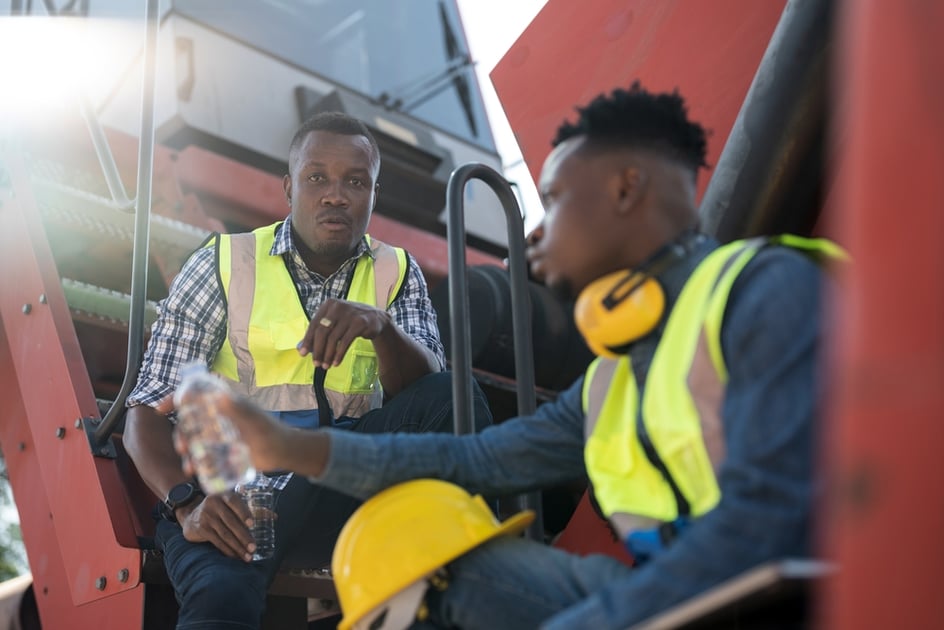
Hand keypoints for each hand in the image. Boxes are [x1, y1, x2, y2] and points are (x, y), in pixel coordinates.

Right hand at [170, 393, 295, 474]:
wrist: (281, 452)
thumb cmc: (268, 430)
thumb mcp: (252, 419)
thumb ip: (238, 409)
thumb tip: (220, 397)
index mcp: (221, 405)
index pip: (194, 398)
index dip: (175, 400)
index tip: (161, 409)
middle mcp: (216, 419)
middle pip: (188, 423)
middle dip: (180, 434)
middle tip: (182, 448)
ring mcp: (217, 436)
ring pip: (193, 441)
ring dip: (186, 452)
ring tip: (189, 467)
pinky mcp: (221, 452)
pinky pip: (202, 456)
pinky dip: (195, 463)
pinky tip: (194, 472)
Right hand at [178, 491, 255, 561]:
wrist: (192, 517)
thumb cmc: (220, 510)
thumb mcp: (232, 505)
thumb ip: (252, 508)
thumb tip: (274, 516)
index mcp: (224, 494)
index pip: (234, 502)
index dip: (243, 512)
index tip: (252, 524)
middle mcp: (213, 503)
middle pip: (231, 522)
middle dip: (244, 536)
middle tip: (254, 548)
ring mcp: (206, 516)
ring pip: (225, 534)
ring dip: (238, 547)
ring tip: (248, 556)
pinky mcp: (202, 529)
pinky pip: (217, 541)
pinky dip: (228, 550)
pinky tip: (236, 556)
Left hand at [297, 298, 391, 368]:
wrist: (376, 318)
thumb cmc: (350, 321)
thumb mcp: (334, 322)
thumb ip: (319, 332)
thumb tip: (301, 348)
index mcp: (328, 305)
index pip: (314, 324)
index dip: (307, 340)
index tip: (302, 354)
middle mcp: (338, 307)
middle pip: (322, 332)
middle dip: (317, 350)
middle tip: (316, 363)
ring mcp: (349, 314)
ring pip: (333, 338)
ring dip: (328, 355)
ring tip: (325, 366)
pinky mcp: (359, 323)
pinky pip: (345, 342)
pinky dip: (339, 354)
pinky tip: (336, 362)